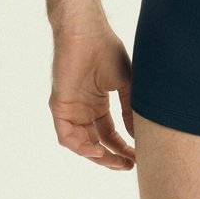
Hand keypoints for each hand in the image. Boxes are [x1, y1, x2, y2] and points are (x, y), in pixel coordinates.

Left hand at [48, 26, 135, 169]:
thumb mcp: (125, 83)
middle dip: (113, 156)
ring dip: (99, 156)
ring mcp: (71, 110)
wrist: (86, 32)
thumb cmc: (105, 50)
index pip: (110, 133)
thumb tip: (139, 134)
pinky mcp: (60, 107)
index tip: (138, 157)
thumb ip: (130, 108)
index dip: (123, 147)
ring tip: (118, 162)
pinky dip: (81, 147)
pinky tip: (97, 151)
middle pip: (97, 142)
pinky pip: (67, 136)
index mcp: (98, 103)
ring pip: (82, 144)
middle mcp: (84, 109)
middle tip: (129, 165)